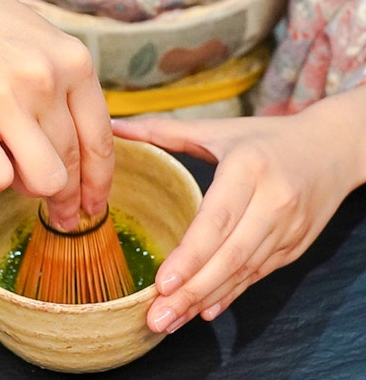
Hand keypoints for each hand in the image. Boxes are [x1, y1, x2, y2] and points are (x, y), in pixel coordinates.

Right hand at [0, 0, 113, 229]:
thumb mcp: (43, 42)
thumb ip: (65, 90)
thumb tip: (77, 153)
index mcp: (73, 61)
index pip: (101, 139)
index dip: (101, 181)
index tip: (95, 202)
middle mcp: (47, 81)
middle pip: (73, 164)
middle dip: (70, 199)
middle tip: (64, 214)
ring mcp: (6, 101)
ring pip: (45, 180)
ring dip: (33, 188)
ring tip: (17, 171)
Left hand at [112, 89, 365, 332]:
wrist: (332, 148)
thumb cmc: (267, 137)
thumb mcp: (218, 129)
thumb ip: (163, 130)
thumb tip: (114, 127)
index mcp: (249, 166)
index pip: (218, 218)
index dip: (191, 254)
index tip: (162, 283)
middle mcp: (273, 200)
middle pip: (230, 254)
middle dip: (192, 290)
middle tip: (156, 316)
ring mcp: (287, 227)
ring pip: (244, 271)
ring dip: (206, 299)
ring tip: (169, 320)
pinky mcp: (295, 245)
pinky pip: (258, 274)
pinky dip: (230, 294)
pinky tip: (204, 310)